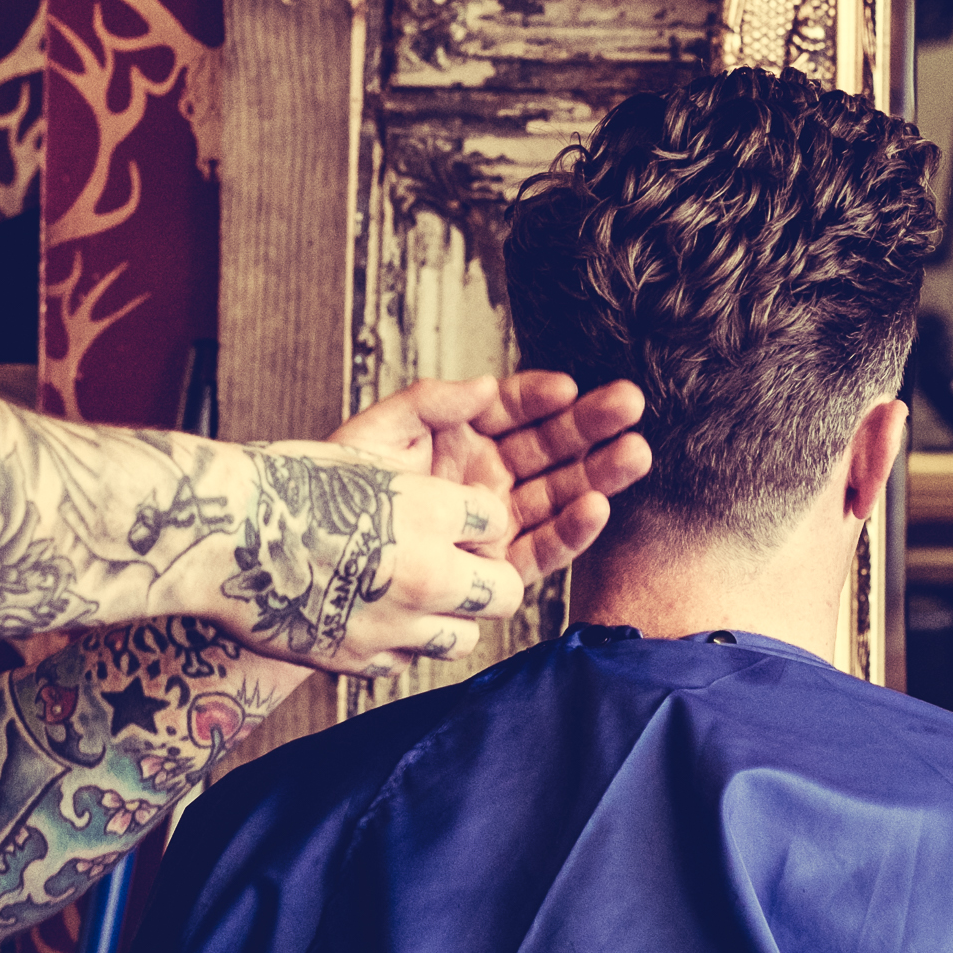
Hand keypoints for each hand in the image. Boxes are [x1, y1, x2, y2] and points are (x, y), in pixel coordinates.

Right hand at [190, 442, 524, 675]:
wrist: (214, 535)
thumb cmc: (280, 483)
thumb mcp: (360, 449)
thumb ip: (428, 431)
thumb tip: (482, 390)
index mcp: (428, 511)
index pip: (496, 522)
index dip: (476, 518)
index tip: (456, 517)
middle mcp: (423, 572)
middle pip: (504, 591)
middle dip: (488, 576)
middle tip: (459, 565)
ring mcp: (393, 623)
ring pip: (465, 637)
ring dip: (450, 616)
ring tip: (417, 594)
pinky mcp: (359, 659)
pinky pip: (408, 660)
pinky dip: (399, 642)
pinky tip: (371, 614)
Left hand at [332, 372, 651, 581]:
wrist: (316, 563)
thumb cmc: (341, 492)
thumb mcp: (378, 433)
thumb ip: (430, 402)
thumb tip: (486, 384)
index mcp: (462, 436)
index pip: (514, 407)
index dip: (542, 396)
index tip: (569, 386)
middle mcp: (489, 476)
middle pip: (551, 446)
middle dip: (592, 425)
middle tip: (631, 403)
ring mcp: (499, 521)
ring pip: (561, 491)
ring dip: (599, 473)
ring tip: (635, 453)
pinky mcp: (501, 568)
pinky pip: (545, 547)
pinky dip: (573, 529)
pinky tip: (597, 506)